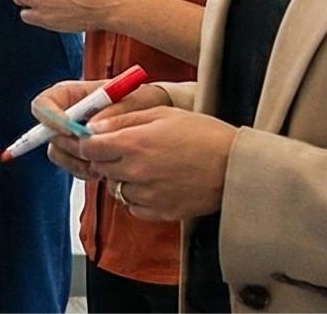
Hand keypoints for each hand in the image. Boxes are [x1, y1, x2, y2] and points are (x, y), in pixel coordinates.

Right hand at [37, 79, 172, 178]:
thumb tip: (91, 126)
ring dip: (77, 161)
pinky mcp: (81, 154)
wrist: (157, 118)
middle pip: (46, 133)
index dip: (50, 117)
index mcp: (74, 94)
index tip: (69, 131)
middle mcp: (67, 115)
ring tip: (104, 162)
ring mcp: (72, 136)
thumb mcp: (137, 99)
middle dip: (69, 145)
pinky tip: (105, 168)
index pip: (44, 103)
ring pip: (58, 153)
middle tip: (93, 150)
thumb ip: (115, 110)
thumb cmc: (146, 102)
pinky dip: (84, 171)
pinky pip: (71, 166)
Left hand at [70, 104, 235, 221]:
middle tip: (128, 151)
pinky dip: (138, 198)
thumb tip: (93, 127)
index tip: (99, 139)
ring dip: (123, 179)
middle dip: (107, 158)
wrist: (237, 166)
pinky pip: (134, 207)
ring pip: (116, 189)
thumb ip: (123, 120)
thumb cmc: (204, 134)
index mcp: (134, 144)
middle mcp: (136, 172)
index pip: (89, 148)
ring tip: (148, 167)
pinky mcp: (161, 212)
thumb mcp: (162, 114)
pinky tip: (156, 185)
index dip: (91, 142)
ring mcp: (147, 195)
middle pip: (100, 168)